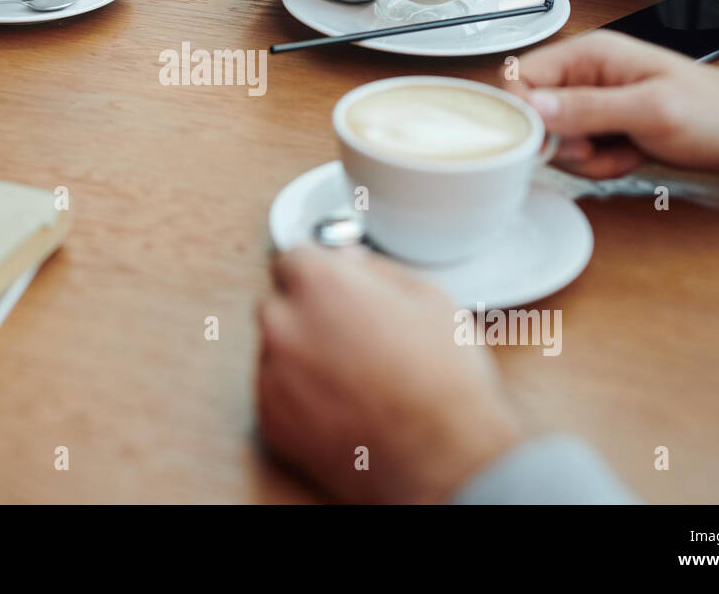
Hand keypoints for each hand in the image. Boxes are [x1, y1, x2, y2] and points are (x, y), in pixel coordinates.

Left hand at [257, 244, 520, 502]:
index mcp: (319, 283)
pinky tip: (343, 403)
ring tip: (355, 376)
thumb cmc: (445, 383)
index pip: (293, 257)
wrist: (447, 460)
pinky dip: (299, 396)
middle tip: (352, 335)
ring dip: (303, 354)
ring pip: (277, 349)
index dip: (320, 272)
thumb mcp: (428, 298)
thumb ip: (375, 268)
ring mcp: (272, 375)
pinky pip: (276, 393)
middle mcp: (284, 324)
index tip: (334, 287)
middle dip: (308, 313)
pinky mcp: (270, 420)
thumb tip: (349, 260)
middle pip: (280, 302)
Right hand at [512, 30, 718, 178]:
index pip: (521, 77)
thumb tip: (532, 107)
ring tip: (624, 151)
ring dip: (585, 159)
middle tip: (597, 148)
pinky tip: (630, 156)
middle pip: (534, 115)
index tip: (551, 141)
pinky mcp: (604, 126)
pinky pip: (579, 153)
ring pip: (555, 140)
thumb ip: (586, 108)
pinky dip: (600, 165)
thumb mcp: (649, 110)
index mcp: (589, 55)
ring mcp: (594, 102)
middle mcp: (585, 75)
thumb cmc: (715, 111)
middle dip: (562, 144)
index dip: (525, 114)